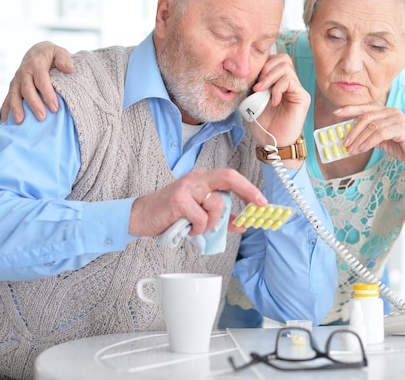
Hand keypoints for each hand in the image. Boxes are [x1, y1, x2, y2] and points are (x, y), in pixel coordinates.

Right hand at [1, 42, 73, 123]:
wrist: (36, 52)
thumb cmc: (51, 55)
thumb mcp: (59, 52)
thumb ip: (64, 58)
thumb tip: (70, 68)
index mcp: (37, 64)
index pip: (42, 80)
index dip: (47, 94)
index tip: (55, 108)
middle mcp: (24, 72)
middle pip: (27, 89)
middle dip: (34, 104)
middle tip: (42, 118)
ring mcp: (17, 80)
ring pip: (14, 94)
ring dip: (16, 108)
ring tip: (21, 122)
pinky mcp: (13, 86)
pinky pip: (7, 98)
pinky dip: (6, 109)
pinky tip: (7, 121)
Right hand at [129, 168, 266, 237]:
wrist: (142, 216)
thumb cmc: (172, 214)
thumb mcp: (198, 214)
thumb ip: (220, 218)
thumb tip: (242, 224)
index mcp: (203, 179)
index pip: (230, 176)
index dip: (248, 187)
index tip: (262, 201)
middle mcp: (196, 178)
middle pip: (228, 177)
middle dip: (247, 191)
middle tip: (256, 206)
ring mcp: (187, 187)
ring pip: (216, 206)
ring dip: (211, 224)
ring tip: (196, 227)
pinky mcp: (178, 199)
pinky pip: (201, 218)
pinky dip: (198, 229)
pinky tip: (187, 228)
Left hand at [247, 53, 309, 148]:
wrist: (272, 143)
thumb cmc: (263, 125)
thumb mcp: (252, 100)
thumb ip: (254, 84)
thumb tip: (250, 70)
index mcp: (278, 82)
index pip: (274, 60)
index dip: (262, 65)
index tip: (252, 80)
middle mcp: (289, 83)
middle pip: (282, 58)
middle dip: (266, 68)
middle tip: (258, 85)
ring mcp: (296, 89)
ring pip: (286, 66)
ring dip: (270, 77)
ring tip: (262, 91)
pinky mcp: (302, 97)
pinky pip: (290, 81)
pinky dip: (278, 88)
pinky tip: (273, 101)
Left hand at [334, 105, 404, 172]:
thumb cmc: (402, 146)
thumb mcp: (382, 140)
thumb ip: (369, 135)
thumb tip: (351, 138)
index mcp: (386, 111)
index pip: (365, 108)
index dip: (350, 109)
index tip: (336, 113)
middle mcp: (391, 111)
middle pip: (366, 117)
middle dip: (352, 130)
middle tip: (344, 142)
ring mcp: (397, 118)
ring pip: (371, 126)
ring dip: (359, 139)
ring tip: (351, 150)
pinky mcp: (401, 127)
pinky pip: (379, 133)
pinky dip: (368, 142)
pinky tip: (362, 148)